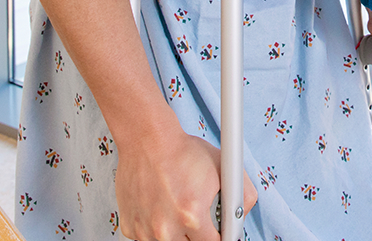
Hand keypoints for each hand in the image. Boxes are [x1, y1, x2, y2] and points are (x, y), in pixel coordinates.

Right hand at [116, 125, 256, 239]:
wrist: (148, 140)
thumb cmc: (184, 152)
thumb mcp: (224, 168)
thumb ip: (242, 195)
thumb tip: (241, 217)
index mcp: (191, 215)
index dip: (220, 235)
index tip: (219, 230)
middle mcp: (165, 229)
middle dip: (198, 235)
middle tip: (197, 216)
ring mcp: (144, 230)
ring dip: (176, 232)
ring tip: (178, 207)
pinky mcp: (129, 227)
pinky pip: (147, 237)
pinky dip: (155, 227)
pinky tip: (160, 206)